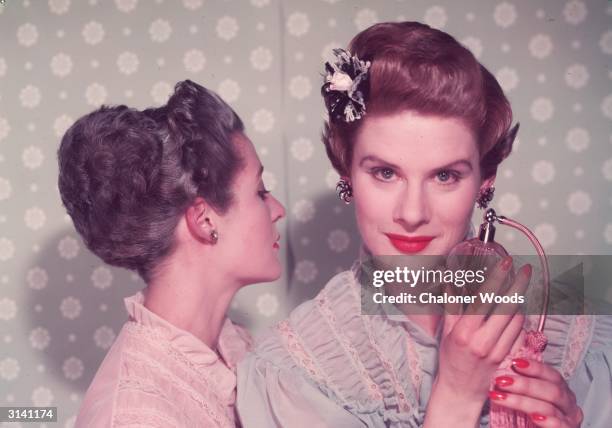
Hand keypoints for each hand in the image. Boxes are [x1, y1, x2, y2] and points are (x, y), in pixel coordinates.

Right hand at [436, 257, 531, 401]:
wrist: (460, 391)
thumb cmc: (450, 360)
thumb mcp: (445, 331)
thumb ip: (451, 306)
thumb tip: (450, 283)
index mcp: (465, 331)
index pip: (485, 298)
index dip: (498, 278)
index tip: (506, 263)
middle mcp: (483, 340)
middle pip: (508, 306)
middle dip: (519, 285)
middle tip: (525, 270)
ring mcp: (497, 349)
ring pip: (517, 319)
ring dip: (520, 301)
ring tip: (519, 288)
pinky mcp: (507, 357)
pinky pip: (519, 333)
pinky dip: (520, 319)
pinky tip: (516, 311)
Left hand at [490, 358, 582, 426]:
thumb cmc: (524, 416)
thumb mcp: (524, 395)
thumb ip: (520, 382)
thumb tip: (505, 365)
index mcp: (560, 389)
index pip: (552, 374)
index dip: (535, 368)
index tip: (514, 362)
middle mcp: (567, 403)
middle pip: (551, 389)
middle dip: (525, 384)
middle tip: (501, 380)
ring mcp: (568, 419)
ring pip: (549, 408)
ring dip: (522, 401)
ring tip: (501, 397)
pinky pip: (560, 426)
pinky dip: (548, 421)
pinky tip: (534, 417)